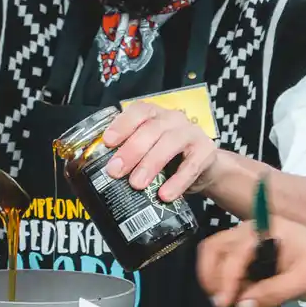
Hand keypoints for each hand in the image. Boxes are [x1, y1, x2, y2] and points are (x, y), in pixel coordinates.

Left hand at [99, 102, 218, 202]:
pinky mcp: (206, 152)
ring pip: (170, 143)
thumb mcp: (147, 151)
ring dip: (151, 164)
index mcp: (155, 115)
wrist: (204, 168)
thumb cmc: (168, 159)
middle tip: (115, 171)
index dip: (122, 125)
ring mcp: (191, 133)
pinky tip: (164, 195)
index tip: (107, 142)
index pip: (138, 111)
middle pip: (151, 129)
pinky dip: (177, 182)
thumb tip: (99, 175)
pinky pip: (191, 166)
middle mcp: (173, 119)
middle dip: (131, 150)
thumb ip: (128, 155)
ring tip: (136, 184)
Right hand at [198, 219, 305, 306]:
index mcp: (266, 229)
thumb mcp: (305, 282)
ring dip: (217, 278)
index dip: (226, 278)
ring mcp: (248, 240)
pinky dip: (227, 281)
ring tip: (230, 300)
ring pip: (216, 254)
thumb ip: (273, 294)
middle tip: (220, 302)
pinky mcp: (249, 253)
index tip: (225, 303)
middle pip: (215, 247)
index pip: (234, 252)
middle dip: (212, 275)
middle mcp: (252, 230)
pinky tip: (239, 296)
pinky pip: (227, 264)